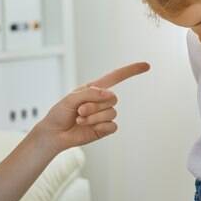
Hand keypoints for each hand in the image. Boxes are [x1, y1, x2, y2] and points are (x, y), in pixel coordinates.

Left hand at [34, 62, 149, 153]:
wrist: (54, 133)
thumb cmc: (59, 113)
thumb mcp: (71, 98)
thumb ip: (90, 93)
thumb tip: (110, 95)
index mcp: (94, 88)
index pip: (116, 77)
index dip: (131, 71)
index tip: (146, 66)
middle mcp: (101, 101)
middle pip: (113, 98)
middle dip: (95, 105)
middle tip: (79, 110)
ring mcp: (104, 115)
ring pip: (111, 112)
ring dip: (94, 117)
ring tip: (80, 119)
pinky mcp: (104, 129)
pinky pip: (112, 126)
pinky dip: (100, 126)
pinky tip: (88, 127)